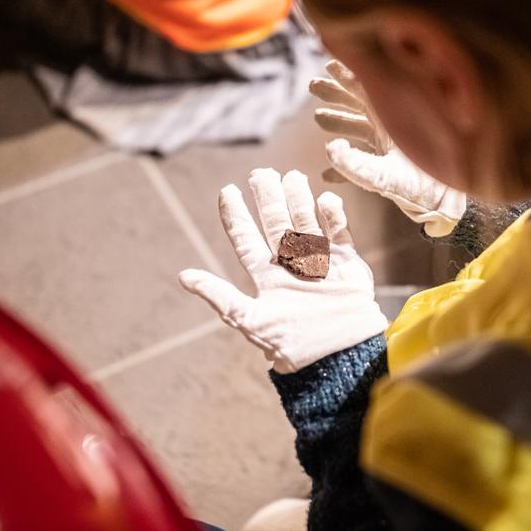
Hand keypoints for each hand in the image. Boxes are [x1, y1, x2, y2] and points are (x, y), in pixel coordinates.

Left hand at [178, 169, 387, 373]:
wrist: (339, 358)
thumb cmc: (293, 345)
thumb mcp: (251, 321)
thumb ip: (220, 297)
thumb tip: (183, 276)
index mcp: (265, 277)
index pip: (245, 239)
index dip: (235, 214)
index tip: (228, 190)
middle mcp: (290, 265)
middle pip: (276, 222)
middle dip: (268, 197)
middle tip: (261, 173)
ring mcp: (320, 262)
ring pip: (306, 221)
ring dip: (299, 199)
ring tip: (292, 176)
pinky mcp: (348, 265)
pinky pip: (340, 234)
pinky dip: (334, 217)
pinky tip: (325, 200)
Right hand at [310, 60, 466, 237]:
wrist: (444, 206)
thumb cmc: (423, 188)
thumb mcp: (387, 177)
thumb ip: (356, 165)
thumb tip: (329, 149)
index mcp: (393, 120)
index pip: (367, 88)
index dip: (347, 76)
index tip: (329, 63)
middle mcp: (393, 128)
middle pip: (360, 103)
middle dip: (336, 95)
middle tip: (313, 85)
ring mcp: (392, 146)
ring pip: (361, 126)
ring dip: (339, 122)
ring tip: (318, 118)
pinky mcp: (392, 166)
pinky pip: (364, 159)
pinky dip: (345, 166)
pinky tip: (326, 174)